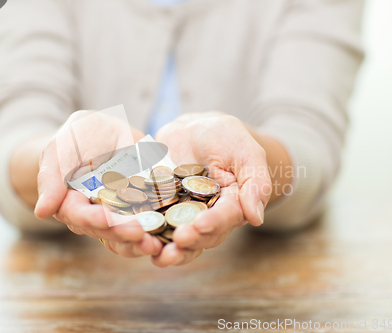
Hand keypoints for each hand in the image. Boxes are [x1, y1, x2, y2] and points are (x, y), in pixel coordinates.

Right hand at [34, 110, 162, 256]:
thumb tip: (43, 211)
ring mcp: (120, 215)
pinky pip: (150, 225)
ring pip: (128, 235)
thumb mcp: (62, 147)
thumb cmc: (78, 137)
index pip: (78, 215)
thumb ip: (52, 177)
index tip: (105, 218)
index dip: (91, 218)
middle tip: (138, 234)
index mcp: (71, 203)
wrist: (106, 133)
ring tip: (155, 244)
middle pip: (106, 230)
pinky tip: (169, 236)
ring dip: (141, 242)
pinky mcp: (143, 210)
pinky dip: (159, 231)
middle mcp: (95, 215)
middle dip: (122, 233)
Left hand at [151, 112, 271, 266]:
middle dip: (189, 241)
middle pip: (201, 236)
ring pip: (178, 239)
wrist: (193, 129)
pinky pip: (154, 225)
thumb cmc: (225, 137)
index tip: (200, 225)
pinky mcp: (162, 210)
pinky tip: (134, 240)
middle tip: (177, 240)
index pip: (225, 218)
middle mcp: (209, 216)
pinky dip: (146, 235)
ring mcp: (183, 216)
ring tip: (156, 253)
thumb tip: (256, 218)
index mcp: (232, 205)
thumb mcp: (245, 151)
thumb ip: (255, 181)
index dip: (214, 223)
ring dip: (169, 249)